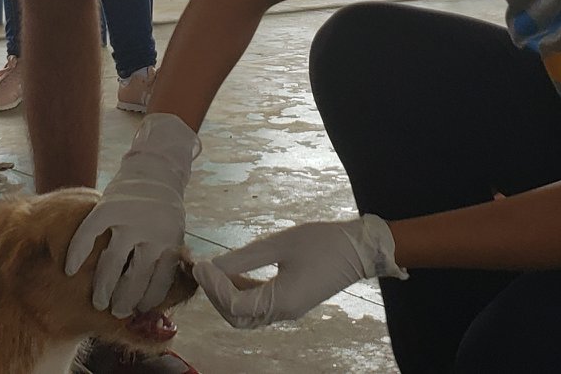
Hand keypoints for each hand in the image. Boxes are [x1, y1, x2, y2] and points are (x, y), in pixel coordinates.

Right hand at [66, 113, 200, 316]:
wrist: (156, 170)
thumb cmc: (164, 209)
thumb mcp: (174, 232)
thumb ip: (166, 256)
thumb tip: (163, 295)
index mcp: (171, 241)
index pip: (159, 281)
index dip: (147, 300)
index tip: (138, 311)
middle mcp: (152, 232)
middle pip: (136, 277)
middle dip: (125, 300)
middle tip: (116, 311)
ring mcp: (128, 219)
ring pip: (112, 262)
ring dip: (104, 286)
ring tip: (99, 301)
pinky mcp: (107, 206)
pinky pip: (88, 234)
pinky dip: (77, 252)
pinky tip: (70, 269)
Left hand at [193, 215, 406, 329]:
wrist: (360, 249)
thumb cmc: (323, 242)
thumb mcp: (280, 244)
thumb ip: (245, 258)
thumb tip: (213, 265)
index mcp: (282, 301)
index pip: (234, 305)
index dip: (213, 286)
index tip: (200, 264)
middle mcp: (284, 312)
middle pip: (237, 317)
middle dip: (216, 296)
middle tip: (203, 271)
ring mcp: (289, 309)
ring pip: (248, 314)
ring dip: (228, 295)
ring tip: (214, 270)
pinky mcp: (292, 301)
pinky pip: (260, 305)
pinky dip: (243, 292)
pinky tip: (235, 272)